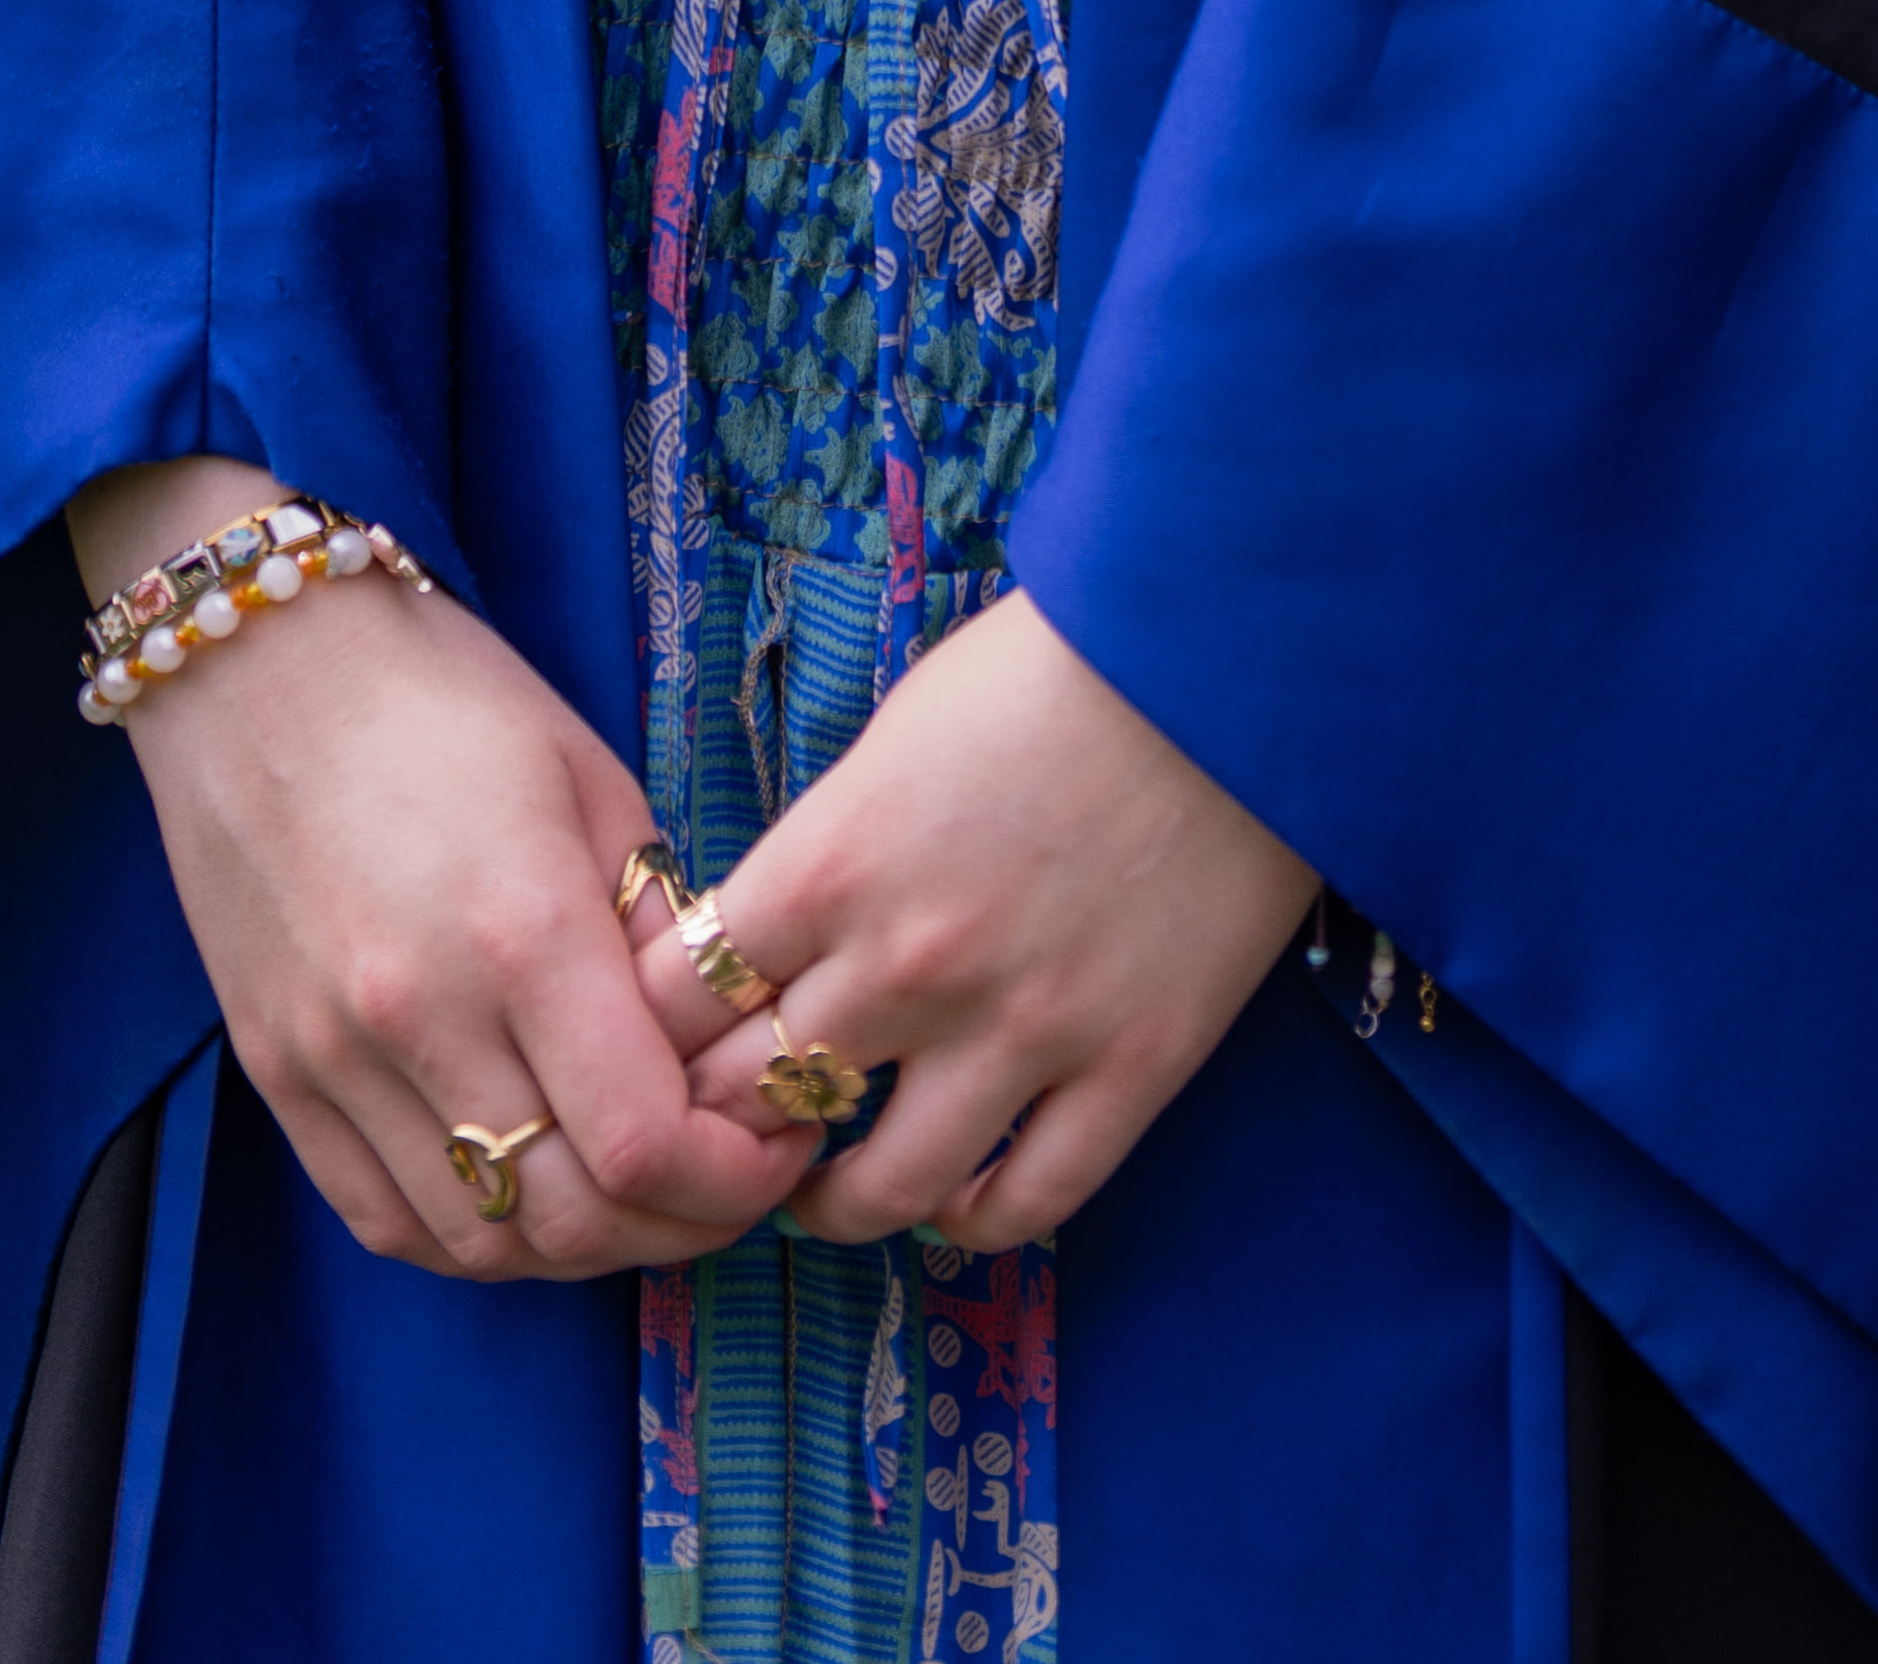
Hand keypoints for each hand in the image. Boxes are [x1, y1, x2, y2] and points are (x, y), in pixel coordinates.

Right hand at [113, 559, 805, 1289]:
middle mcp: (421, 1018)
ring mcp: (335, 1061)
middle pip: (572, 1221)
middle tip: (732, 1179)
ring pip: (481, 1246)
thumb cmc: (443, 698)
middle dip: (682, 1225)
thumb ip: (657, 927)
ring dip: (581, 1248)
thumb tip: (721, 1041)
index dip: (735, 1178)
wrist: (258, 663)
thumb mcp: (591, 782)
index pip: (644, 1144)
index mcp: (522, 931)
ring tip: (639, 1196)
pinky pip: (387, 1220)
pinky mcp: (276, 1078)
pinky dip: (472, 1241)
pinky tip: (527, 1198)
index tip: (780, 1141)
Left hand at [625, 591, 1310, 1258]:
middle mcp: (908, 963)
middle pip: (752, 1102)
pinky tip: (953, 1199)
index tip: (659, 1050)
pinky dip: (972, 1221)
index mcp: (833, 860)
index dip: (651, 1038)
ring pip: (880, 1190)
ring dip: (831, 1203)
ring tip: (821, 1192)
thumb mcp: (896, 734)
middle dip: (717, 1127)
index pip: (677, 1002)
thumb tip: (767, 942)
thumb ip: (826, 849)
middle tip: (721, 1134)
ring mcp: (1023, 1030)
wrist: (1226, 656)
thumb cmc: (1049, 669)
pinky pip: (1025, 1205)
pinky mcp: (1130, 1070)